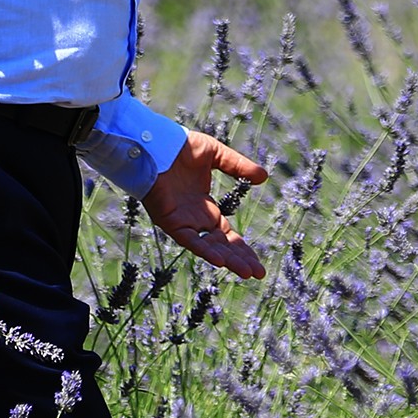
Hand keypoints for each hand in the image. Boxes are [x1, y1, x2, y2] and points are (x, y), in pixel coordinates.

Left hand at [142, 130, 268, 278]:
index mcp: (205, 208)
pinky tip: (221, 260)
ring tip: (247, 273)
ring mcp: (182, 222)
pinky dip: (205, 250)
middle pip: (221, 246)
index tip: (258, 263)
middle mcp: (194, 219)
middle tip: (259, 274)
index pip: (227, 235)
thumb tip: (264, 177)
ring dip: (228, 260)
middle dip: (240, 260)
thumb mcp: (216, 155)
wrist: (154, 142)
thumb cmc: (180, 146)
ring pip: (208, 247)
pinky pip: (189, 239)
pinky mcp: (170, 221)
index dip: (242, 248)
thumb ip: (238, 166)